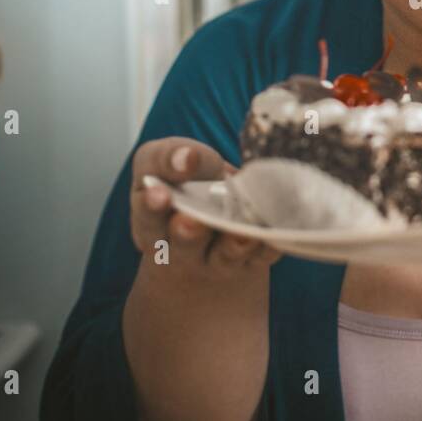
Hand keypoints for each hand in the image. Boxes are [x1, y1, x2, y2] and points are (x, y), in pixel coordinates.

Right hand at [130, 137, 281, 276]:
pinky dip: (268, 247)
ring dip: (233, 244)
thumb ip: (171, 158)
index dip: (152, 206)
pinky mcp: (249, 263)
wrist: (210, 225)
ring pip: (223, 257)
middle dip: (187, 233)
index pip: (147, 217)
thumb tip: (188, 157)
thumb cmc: (183, 182)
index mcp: (152, 223)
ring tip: (242, 233)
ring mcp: (215, 259)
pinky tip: (273, 235)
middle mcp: (180, 249)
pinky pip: (261, 257)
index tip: (159, 193)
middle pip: (182, 246)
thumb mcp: (166, 163)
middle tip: (190, 220)